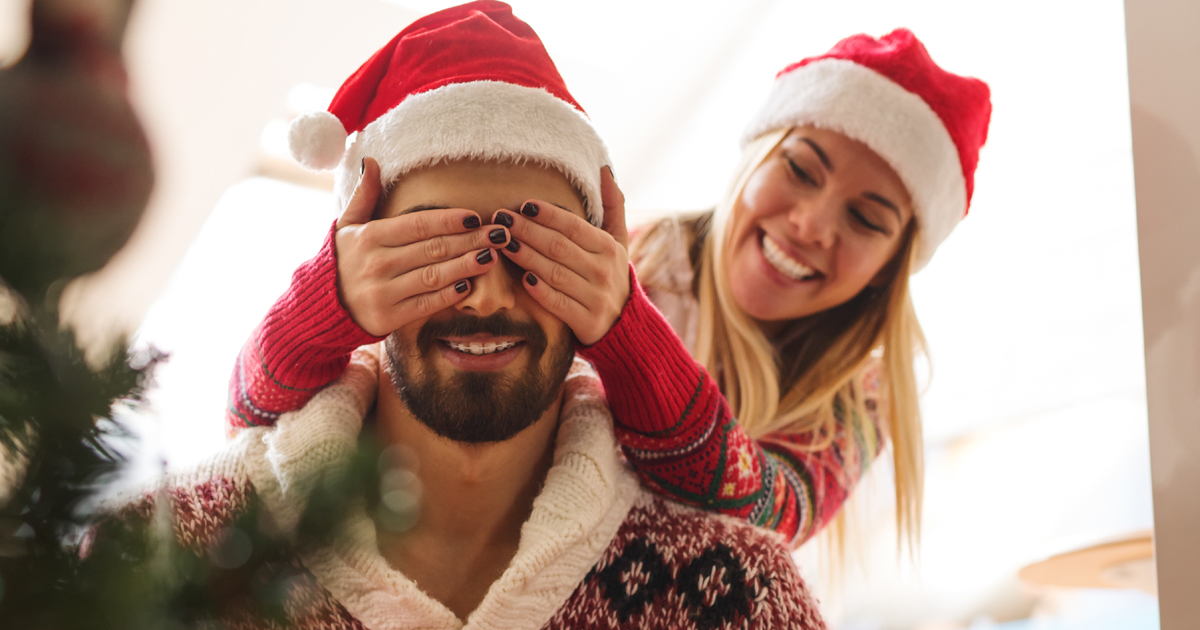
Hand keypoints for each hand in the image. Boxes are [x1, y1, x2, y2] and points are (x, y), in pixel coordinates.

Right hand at [333, 157, 510, 335]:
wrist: (322, 305)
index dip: (449, 220)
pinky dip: (448, 295)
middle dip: (469, 240)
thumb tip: (370, 160)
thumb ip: (364, 194)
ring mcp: (382, 292)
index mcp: (369, 237)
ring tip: (491, 257)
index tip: (475, 216)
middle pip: (432, 249)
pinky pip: (426, 304)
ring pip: (433, 276)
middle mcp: (376, 263)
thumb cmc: (343, 260)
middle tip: (498, 235)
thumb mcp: (346, 225)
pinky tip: (468, 286)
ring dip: (466, 266)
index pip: (418, 224)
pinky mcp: (388, 318)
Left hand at [497, 167, 629, 345]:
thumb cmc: (611, 273)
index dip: (548, 214)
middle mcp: (604, 271)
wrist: (624, 324)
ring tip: (504, 243)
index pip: (574, 227)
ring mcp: (595, 297)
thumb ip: (612, 205)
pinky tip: (521, 278)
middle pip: (559, 247)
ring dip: (527, 257)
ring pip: (555, 273)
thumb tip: (603, 169)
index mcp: (609, 248)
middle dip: (528, 231)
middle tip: (502, 220)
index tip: (524, 205)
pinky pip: (558, 303)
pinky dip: (540, 290)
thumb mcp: (618, 240)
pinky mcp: (586, 322)